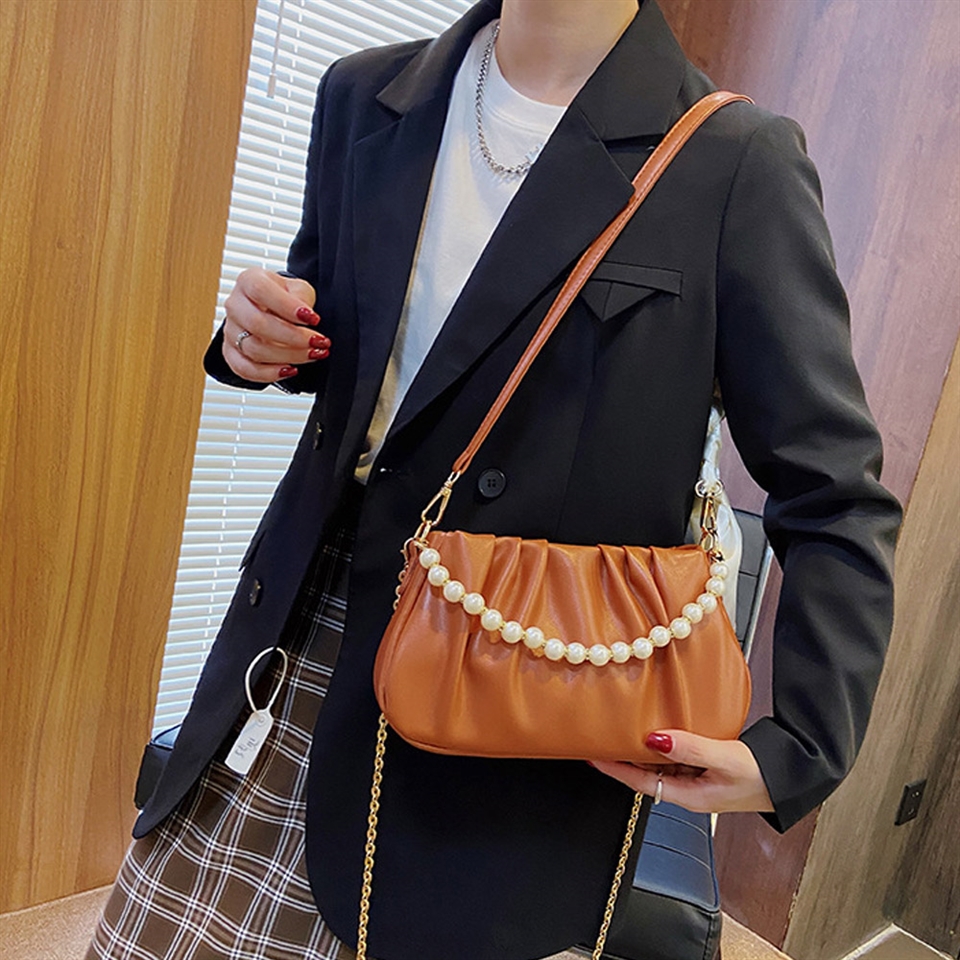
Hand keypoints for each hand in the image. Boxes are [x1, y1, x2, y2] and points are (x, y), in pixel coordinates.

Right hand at [222, 268, 328, 381]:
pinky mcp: (231, 352)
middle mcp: (235, 305)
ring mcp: (230, 330)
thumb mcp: (298, 288)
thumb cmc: (284, 297)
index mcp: (249, 281)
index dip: (288, 306)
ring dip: (289, 356)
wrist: (269, 309)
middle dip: (293, 337)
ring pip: (254, 349)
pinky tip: (290, 370)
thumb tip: (306, 316)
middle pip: (257, 324)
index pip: (261, 291)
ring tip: (313, 354)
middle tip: (318, 342)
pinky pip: (245, 369)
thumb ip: (301, 298)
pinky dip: (269, 374)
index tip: (313, 318)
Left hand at [590, 730, 774, 814]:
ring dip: (641, 750)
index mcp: (690, 797)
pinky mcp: (704, 767)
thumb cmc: (763, 774)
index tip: (594, 754)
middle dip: (623, 758)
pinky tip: (655, 729)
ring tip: (619, 730)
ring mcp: (696, 779)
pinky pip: (675, 756)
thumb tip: (654, 738)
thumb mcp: (725, 759)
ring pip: (659, 765)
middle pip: (646, 775)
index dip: (615, 770)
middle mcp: (688, 790)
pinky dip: (662, 744)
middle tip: (600, 737)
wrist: (792, 777)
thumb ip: (689, 748)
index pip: (641, 784)